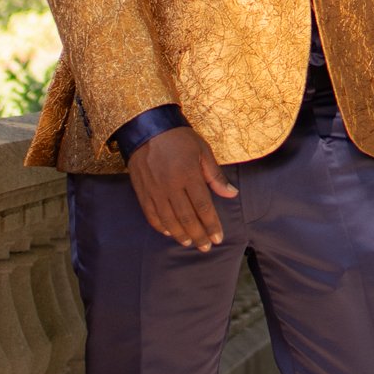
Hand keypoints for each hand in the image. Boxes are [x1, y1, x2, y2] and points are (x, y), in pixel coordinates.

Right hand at [126, 124, 239, 249]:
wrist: (147, 126)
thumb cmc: (179, 137)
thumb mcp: (203, 150)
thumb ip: (215, 175)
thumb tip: (231, 194)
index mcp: (188, 174)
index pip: (203, 206)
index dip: (211, 224)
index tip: (218, 238)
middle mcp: (171, 185)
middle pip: (186, 217)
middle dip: (198, 234)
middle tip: (206, 247)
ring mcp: (154, 189)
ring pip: (168, 220)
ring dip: (180, 234)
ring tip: (190, 243)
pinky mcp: (142, 190)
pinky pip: (151, 214)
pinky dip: (160, 226)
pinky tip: (169, 233)